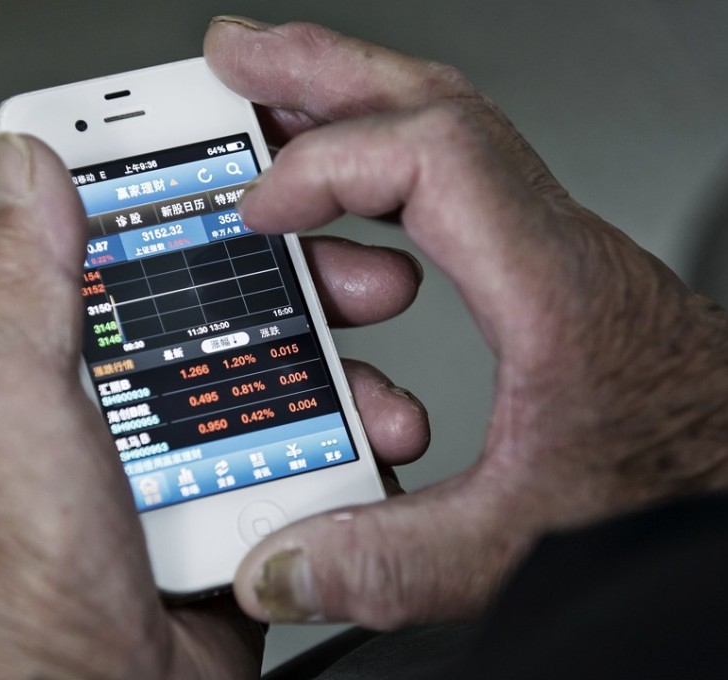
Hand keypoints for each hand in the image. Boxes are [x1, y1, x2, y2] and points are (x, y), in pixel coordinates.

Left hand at [0, 135, 427, 675]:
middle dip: (291, 288)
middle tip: (346, 274)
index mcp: (44, 373)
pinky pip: (294, 461)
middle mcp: (110, 414)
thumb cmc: (24, 586)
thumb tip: (23, 170)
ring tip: (371, 384)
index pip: (112, 256)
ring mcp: (173, 468)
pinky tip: (367, 442)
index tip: (248, 177)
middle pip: (213, 316)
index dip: (180, 206)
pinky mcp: (226, 517)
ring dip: (331, 376)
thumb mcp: (7, 409)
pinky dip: (340, 450)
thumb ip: (17, 286)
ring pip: (268, 388)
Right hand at [205, 17, 727, 627]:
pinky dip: (376, 163)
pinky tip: (338, 197)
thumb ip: (396, 561)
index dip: (329, 164)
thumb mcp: (520, 545)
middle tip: (240, 57)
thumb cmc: (672, 490)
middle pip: (430, 107)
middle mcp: (543, 247)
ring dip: (347, 102)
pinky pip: (444, 181)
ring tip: (270, 103)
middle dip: (321, 70)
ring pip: (438, 131)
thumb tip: (286, 561)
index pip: (432, 162)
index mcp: (545, 288)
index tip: (262, 207)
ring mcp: (537, 248)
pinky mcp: (529, 269)